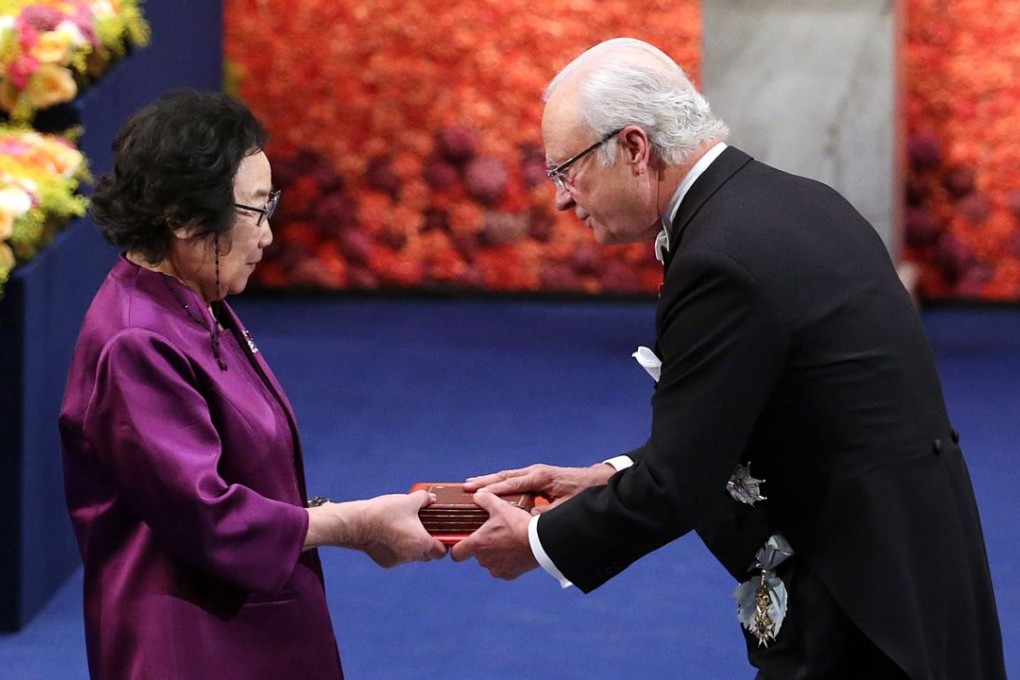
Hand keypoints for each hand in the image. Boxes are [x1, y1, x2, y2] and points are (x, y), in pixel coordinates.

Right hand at [306, 490, 446, 566]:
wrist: (357, 524)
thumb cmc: (384, 512)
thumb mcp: (408, 500)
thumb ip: (425, 498)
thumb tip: (432, 498)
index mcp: (421, 543)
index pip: (441, 551)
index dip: (443, 542)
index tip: (439, 532)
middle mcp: (411, 556)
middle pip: (427, 555)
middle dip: (428, 544)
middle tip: (423, 528)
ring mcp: (397, 561)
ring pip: (412, 556)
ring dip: (412, 546)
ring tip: (404, 529)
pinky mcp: (385, 562)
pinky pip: (398, 557)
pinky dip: (397, 548)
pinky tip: (390, 534)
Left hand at [450, 491, 536, 578]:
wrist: (540, 542)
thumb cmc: (518, 524)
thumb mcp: (500, 506)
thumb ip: (485, 499)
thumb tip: (477, 495)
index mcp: (477, 545)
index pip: (456, 554)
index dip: (457, 547)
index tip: (461, 541)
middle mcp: (484, 560)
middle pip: (476, 555)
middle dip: (482, 545)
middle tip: (493, 533)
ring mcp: (497, 569)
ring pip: (490, 562)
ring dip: (495, 554)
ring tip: (506, 540)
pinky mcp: (510, 575)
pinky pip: (503, 568)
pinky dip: (507, 561)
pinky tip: (515, 550)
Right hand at [464, 463, 614, 511]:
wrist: (597, 480)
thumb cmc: (583, 494)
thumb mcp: (566, 507)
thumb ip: (547, 513)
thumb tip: (528, 519)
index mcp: (540, 477)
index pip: (512, 484)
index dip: (493, 490)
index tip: (476, 494)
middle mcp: (534, 472)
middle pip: (504, 477)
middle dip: (484, 482)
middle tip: (465, 486)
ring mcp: (534, 473)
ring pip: (507, 477)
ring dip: (489, 481)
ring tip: (470, 485)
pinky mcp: (536, 477)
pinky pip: (513, 481)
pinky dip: (499, 484)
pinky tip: (489, 489)